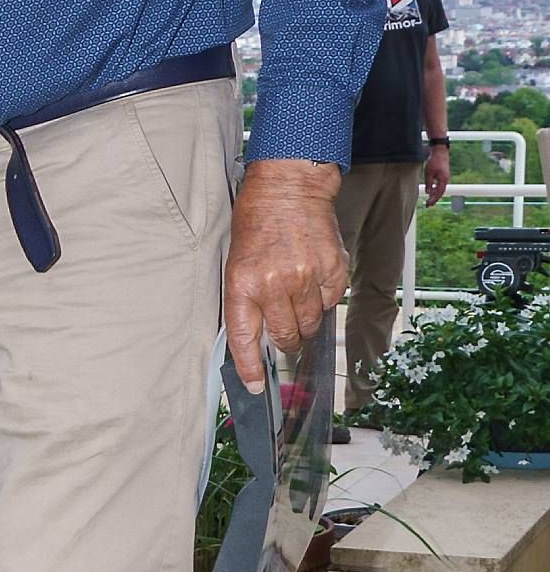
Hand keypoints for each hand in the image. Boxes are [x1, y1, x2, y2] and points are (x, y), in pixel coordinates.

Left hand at [223, 158, 346, 382]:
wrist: (290, 186)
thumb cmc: (257, 221)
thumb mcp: (236, 261)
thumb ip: (246, 300)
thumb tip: (257, 338)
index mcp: (243, 284)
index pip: (245, 339)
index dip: (250, 368)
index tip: (254, 386)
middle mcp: (275, 285)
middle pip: (284, 338)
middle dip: (284, 341)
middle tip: (283, 330)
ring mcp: (307, 279)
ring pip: (310, 325)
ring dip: (305, 322)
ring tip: (298, 299)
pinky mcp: (334, 271)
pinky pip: (331, 303)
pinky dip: (323, 299)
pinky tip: (314, 279)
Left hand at [422, 140, 451, 208]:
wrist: (440, 151)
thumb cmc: (434, 161)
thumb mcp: (429, 173)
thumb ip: (429, 183)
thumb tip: (428, 192)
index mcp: (443, 180)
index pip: (439, 193)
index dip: (434, 199)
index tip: (428, 204)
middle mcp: (446, 179)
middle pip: (440, 192)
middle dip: (434, 199)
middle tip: (428, 205)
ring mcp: (445, 177)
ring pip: (440, 188)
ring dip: (435, 194)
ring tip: (429, 200)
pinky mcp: (443, 174)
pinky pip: (440, 184)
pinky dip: (436, 189)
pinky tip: (431, 191)